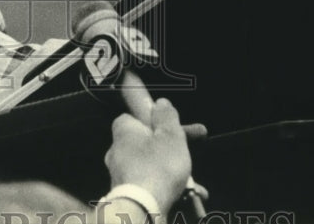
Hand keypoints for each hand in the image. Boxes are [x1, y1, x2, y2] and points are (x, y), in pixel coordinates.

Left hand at [104, 98, 191, 214]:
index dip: (157, 121)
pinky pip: (150, 185)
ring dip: (174, 172)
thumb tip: (160, 103)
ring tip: (195, 184)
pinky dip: (168, 189)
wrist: (141, 209)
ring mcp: (120, 174)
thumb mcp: (170, 135)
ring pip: (152, 166)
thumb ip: (167, 117)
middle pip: (148, 143)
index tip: (175, 127)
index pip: (136, 118)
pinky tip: (188, 196)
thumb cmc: (157, 166)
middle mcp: (117, 151)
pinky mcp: (126, 194)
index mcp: (124, 131)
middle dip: (172, 149)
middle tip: (191, 153)